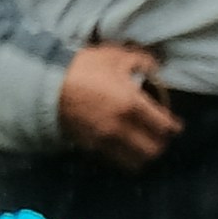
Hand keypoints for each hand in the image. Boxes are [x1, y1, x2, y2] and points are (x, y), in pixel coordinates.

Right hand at [53, 41, 179, 166]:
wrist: (42, 83)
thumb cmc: (82, 67)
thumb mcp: (115, 56)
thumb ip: (142, 61)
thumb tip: (156, 68)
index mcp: (132, 106)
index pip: (164, 127)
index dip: (174, 128)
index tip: (175, 126)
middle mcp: (121, 128)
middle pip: (152, 151)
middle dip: (159, 145)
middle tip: (158, 136)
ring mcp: (103, 140)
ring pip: (133, 162)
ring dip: (141, 156)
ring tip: (140, 145)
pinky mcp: (87, 145)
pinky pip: (112, 158)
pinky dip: (120, 155)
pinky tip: (118, 143)